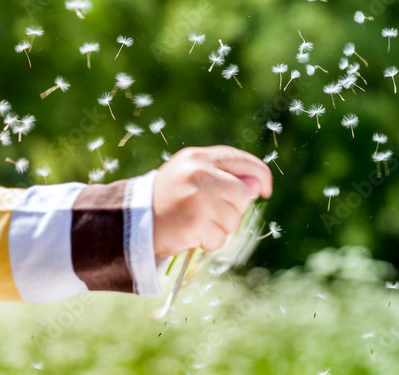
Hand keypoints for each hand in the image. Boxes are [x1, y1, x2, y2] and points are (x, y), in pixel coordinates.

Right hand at [151, 146, 272, 258]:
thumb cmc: (168, 199)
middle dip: (233, 209)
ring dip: (220, 228)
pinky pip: (220, 238)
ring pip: (234, 219)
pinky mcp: (194, 221)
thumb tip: (258, 186)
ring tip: (196, 223)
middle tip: (209, 212)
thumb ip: (225, 177)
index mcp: (198, 157)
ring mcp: (197, 196)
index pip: (241, 160)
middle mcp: (198, 172)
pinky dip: (209, 241)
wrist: (133, 219)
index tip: (265, 190)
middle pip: (243, 194)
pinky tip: (191, 234)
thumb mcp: (193, 178)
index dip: (259, 175)